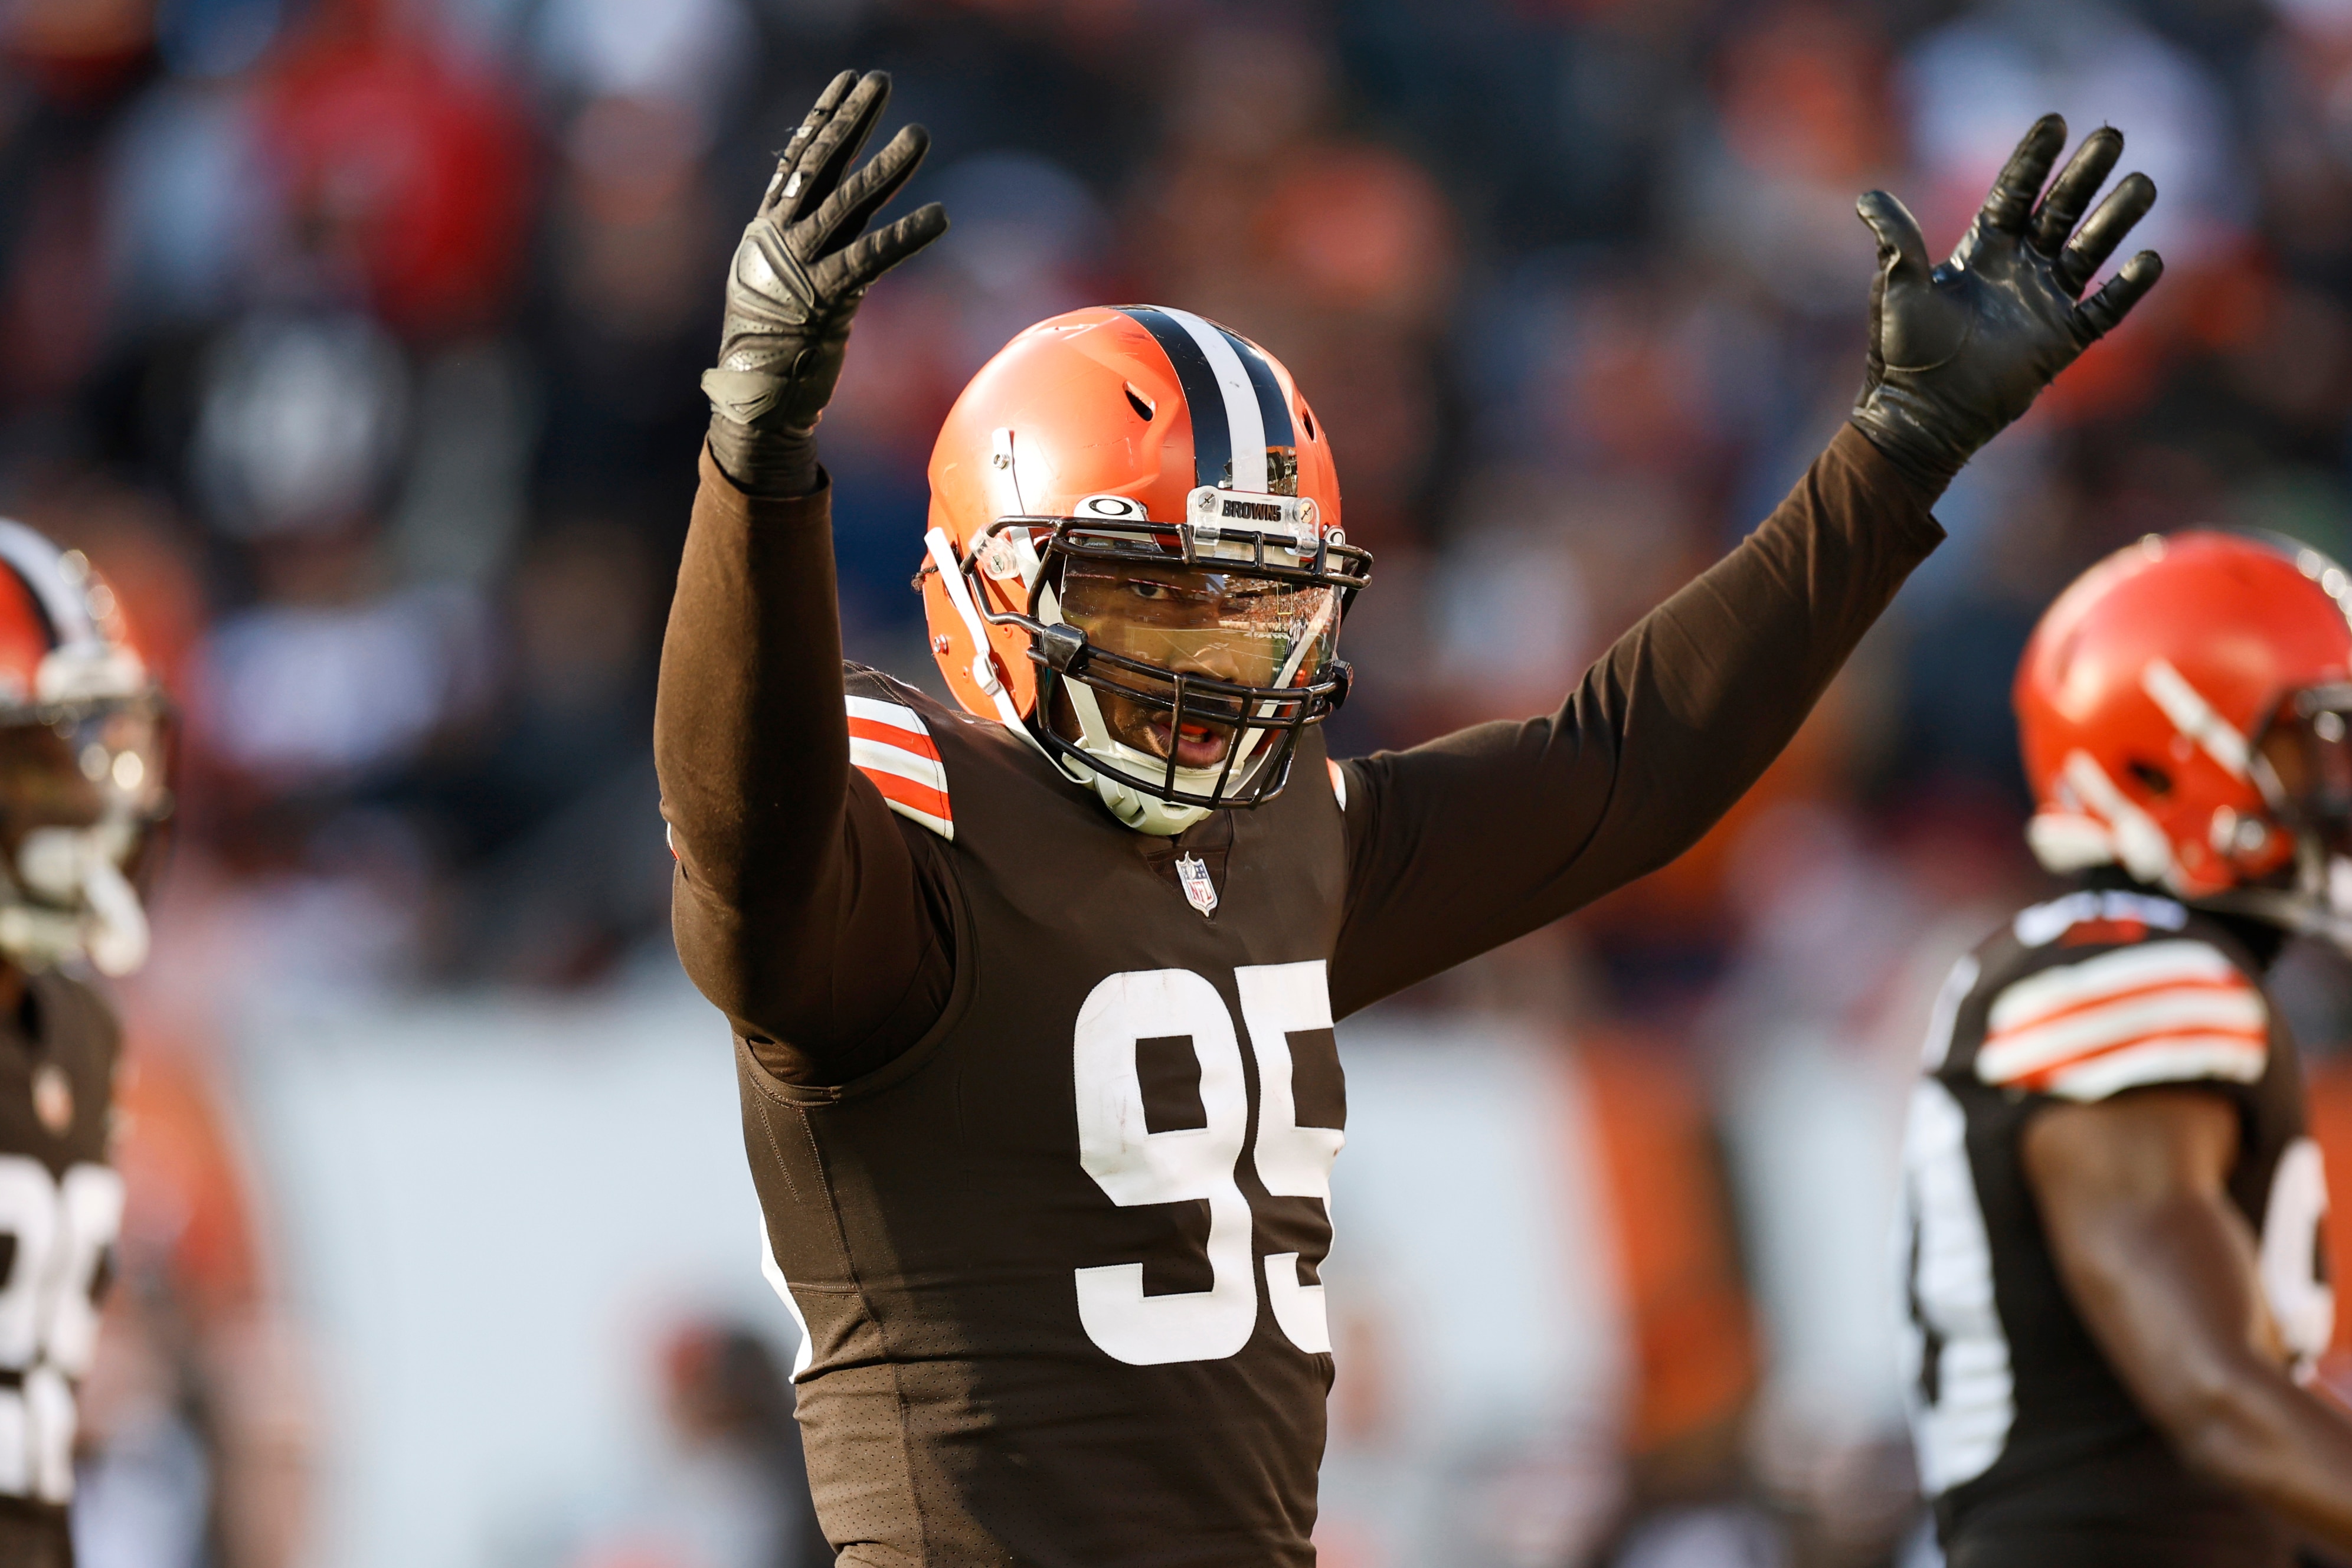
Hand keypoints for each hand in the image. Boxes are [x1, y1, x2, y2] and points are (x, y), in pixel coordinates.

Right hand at [702, 70, 947, 452]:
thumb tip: (843, 207)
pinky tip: (939, 217)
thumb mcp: (781, 279)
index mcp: (766, 229)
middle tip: (881, 82)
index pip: (798, 159)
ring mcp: (799, 266)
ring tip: (919, 134)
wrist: (755, 399)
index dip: (823, 116)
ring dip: (887, 167)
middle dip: (853, 119)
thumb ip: (810, 241)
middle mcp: (779, 238)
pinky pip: (871, 258)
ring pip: (847, 203)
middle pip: (821, 164)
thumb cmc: (774, 344)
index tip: (847, 81)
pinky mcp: (825, 299)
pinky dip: (906, 235)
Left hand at [1850, 114, 2162, 494]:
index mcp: (1982, 250)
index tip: (2055, 121)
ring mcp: (2045, 302)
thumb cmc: (1902, 352)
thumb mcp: (1899, 289)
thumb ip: (1895, 242)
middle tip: (2112, 135)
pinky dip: (2128, 287)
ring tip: (2142, 183)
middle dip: (2085, 173)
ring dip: (2116, 217)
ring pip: (2091, 248)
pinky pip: (2105, 309)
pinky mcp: (2063, 340)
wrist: (1919, 413)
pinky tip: (2150, 258)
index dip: (2034, 159)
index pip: (2015, 193)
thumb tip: (1869, 198)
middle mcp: (2019, 268)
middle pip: (2061, 209)